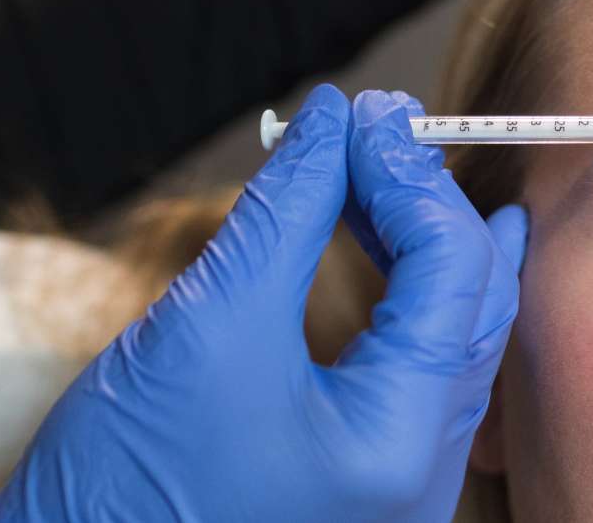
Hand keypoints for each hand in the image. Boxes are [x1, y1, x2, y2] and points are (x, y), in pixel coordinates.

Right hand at [0, 86, 526, 521]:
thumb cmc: (123, 478)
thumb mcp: (210, 317)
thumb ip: (288, 207)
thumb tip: (332, 120)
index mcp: (399, 444)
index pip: (450, 266)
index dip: (406, 171)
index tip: (362, 113)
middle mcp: (425, 475)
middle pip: (468, 295)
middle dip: (423, 196)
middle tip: (377, 126)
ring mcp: (403, 480)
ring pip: (450, 324)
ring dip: (416, 233)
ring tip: (375, 165)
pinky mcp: (370, 468)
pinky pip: (418, 358)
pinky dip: (402, 282)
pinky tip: (389, 235)